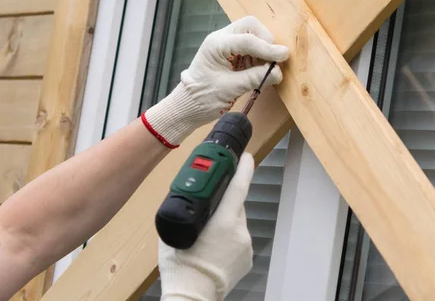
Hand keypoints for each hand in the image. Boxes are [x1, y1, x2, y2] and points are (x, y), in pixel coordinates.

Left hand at [142, 16, 288, 147]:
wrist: (188, 105)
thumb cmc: (203, 98)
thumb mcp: (231, 89)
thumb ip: (255, 77)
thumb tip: (277, 72)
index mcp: (217, 44)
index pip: (247, 39)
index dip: (268, 48)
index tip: (283, 56)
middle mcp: (222, 39)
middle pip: (251, 26)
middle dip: (265, 40)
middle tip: (272, 59)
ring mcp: (227, 44)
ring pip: (253, 34)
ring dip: (264, 49)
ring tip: (266, 69)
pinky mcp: (232, 53)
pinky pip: (252, 47)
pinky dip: (260, 56)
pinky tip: (260, 70)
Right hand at [158, 153, 254, 300]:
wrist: (193, 294)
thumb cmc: (182, 266)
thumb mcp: (178, 230)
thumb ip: (189, 211)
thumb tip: (190, 199)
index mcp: (223, 221)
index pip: (238, 186)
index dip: (243, 168)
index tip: (246, 156)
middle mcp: (240, 230)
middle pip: (236, 205)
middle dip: (225, 203)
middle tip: (209, 210)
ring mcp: (246, 244)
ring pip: (237, 223)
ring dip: (226, 224)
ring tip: (208, 238)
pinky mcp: (248, 257)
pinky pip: (239, 239)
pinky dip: (230, 240)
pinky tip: (216, 250)